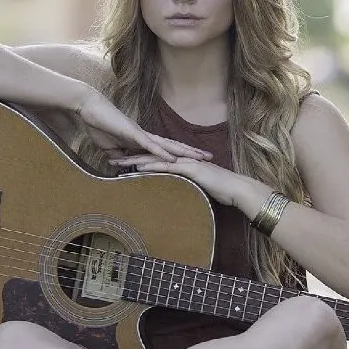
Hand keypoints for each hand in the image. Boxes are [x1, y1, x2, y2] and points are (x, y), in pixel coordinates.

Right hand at [77, 89, 212, 162]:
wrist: (89, 109)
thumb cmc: (99, 126)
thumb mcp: (111, 149)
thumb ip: (120, 159)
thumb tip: (124, 170)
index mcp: (142, 140)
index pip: (167, 149)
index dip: (182, 154)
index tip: (197, 161)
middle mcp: (146, 136)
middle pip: (174, 145)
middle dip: (192, 152)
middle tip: (210, 158)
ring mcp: (140, 134)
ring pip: (167, 144)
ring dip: (184, 152)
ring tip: (199, 158)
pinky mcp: (132, 133)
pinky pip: (150, 144)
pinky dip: (162, 152)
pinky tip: (173, 158)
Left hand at [108, 153, 250, 206]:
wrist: (237, 189)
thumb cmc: (222, 189)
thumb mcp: (199, 187)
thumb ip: (186, 185)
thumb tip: (176, 192)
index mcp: (181, 162)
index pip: (155, 159)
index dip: (138, 158)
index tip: (121, 161)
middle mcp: (181, 159)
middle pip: (150, 155)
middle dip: (130, 156)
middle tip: (111, 158)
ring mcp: (185, 163)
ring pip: (154, 159)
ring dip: (134, 160)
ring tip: (116, 162)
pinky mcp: (189, 169)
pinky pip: (167, 167)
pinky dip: (151, 167)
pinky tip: (137, 168)